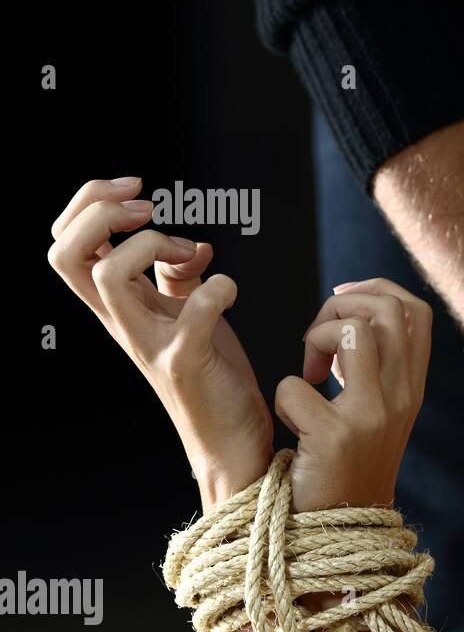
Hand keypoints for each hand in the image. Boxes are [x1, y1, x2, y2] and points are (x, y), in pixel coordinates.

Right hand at [47, 178, 271, 505]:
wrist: (231, 441)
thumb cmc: (211, 378)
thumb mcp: (190, 318)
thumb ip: (181, 280)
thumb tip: (193, 244)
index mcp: (119, 306)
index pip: (66, 242)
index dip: (89, 202)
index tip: (138, 190)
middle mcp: (123, 322)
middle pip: (64, 254)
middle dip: (99, 212)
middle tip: (149, 208)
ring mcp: (149, 343)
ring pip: (107, 279)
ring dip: (150, 245)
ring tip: (188, 251)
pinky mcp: (186, 363)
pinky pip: (191, 316)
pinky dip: (218, 289)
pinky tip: (231, 291)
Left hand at [276, 278, 432, 512]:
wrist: (339, 536)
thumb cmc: (345, 469)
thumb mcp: (379, 415)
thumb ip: (374, 370)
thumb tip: (348, 316)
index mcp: (412, 390)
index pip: (417, 312)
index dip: (378, 290)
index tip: (342, 301)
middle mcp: (402, 398)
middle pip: (388, 310)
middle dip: (340, 306)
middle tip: (316, 341)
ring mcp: (373, 416)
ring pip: (352, 331)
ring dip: (315, 338)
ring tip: (308, 373)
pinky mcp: (337, 436)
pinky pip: (295, 384)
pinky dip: (282, 397)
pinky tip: (293, 425)